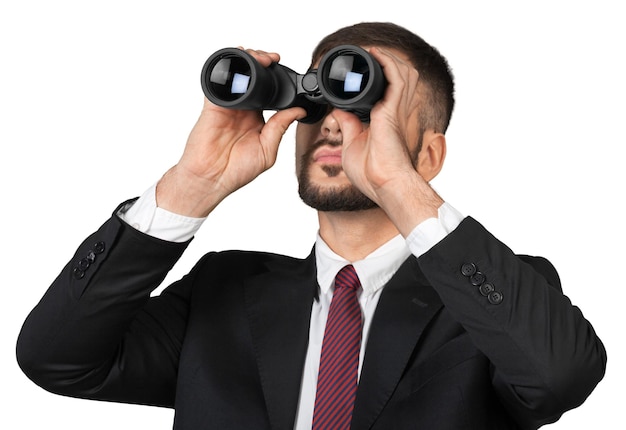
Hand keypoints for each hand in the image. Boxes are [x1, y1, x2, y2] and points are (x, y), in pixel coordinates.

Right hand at [157, 49, 306, 217]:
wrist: (211, 179)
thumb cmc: (236, 171)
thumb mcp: (267, 150)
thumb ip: (280, 128)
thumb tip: (298, 110)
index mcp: (257, 119)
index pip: (269, 93)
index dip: (277, 80)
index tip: (287, 72)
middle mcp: (243, 110)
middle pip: (254, 78)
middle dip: (263, 63)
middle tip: (273, 59)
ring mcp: (228, 105)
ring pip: (238, 74)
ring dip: (248, 61)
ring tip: (260, 57)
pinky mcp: (214, 105)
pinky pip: (220, 81)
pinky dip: (228, 67)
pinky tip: (240, 61)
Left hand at [334, 47, 444, 234]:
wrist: (382, 183)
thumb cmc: (371, 173)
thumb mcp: (352, 144)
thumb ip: (348, 124)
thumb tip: (338, 111)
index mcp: (384, 119)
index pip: (386, 89)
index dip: (378, 75)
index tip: (359, 68)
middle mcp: (393, 111)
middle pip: (400, 76)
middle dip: (387, 61)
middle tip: (367, 55)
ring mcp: (395, 110)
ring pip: (402, 72)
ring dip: (388, 58)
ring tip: (372, 52)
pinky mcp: (392, 110)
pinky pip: (396, 78)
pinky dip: (387, 62)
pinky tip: (375, 55)